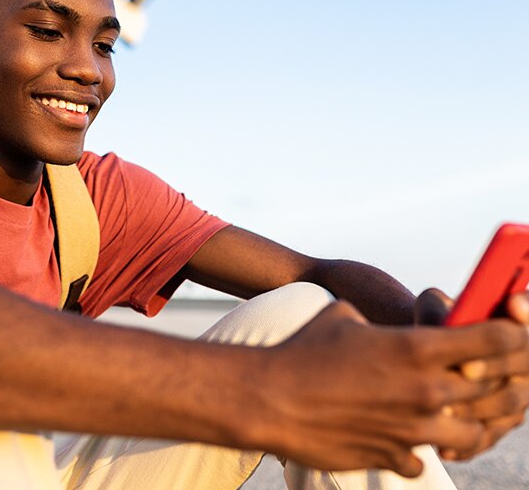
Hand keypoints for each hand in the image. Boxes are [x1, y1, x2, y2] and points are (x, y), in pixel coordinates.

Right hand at [262, 299, 527, 476]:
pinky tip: (408, 432)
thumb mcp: (345, 317)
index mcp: (415, 348)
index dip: (513, 334)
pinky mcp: (392, 455)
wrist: (270, 398)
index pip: (493, 340)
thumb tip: (387, 330)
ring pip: (474, 433)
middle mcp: (424, 390)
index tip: (517, 334)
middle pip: (496, 390)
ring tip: (461, 411)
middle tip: (504, 375)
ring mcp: (412, 429)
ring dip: (475, 420)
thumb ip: (380, 324)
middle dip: (510, 380)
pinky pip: (425, 456)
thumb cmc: (304, 349)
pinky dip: (424, 445)